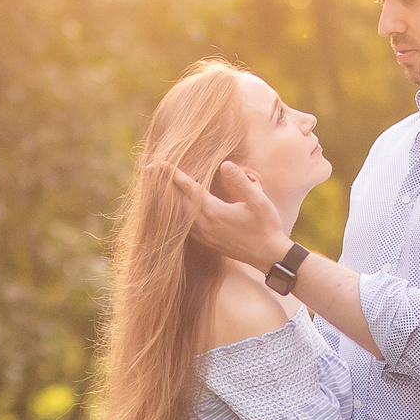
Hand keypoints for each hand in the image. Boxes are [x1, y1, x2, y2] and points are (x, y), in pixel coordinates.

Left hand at [155, 160, 290, 272]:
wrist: (269, 256)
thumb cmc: (266, 226)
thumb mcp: (258, 201)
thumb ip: (241, 182)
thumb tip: (225, 165)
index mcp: (214, 212)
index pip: (188, 189)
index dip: (174, 175)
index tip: (160, 163)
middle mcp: (204, 224)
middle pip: (177, 201)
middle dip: (164, 184)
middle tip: (150, 169)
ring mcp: (204, 235)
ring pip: (179, 215)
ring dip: (168, 200)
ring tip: (157, 186)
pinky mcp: (207, 241)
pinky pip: (185, 225)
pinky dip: (177, 213)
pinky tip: (176, 208)